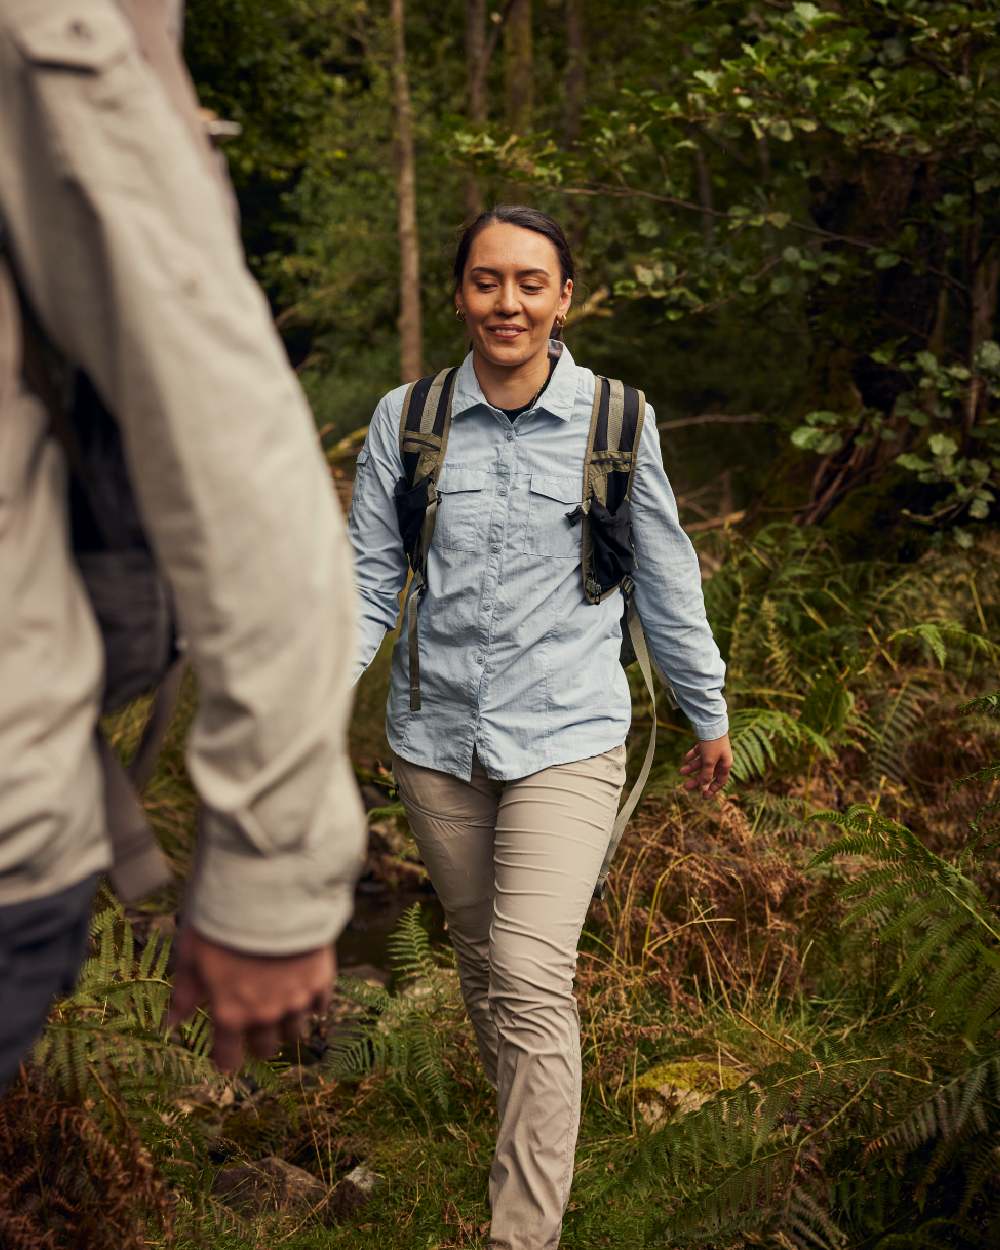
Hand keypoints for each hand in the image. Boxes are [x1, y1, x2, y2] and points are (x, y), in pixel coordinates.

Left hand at [166, 925, 334, 1071]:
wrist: (271, 893)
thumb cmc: (223, 920)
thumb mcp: (192, 954)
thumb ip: (186, 992)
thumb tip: (170, 1024)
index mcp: (230, 1012)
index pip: (229, 1055)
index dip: (227, 1060)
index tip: (227, 1059)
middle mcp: (265, 1014)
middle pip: (266, 1048)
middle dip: (259, 1042)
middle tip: (255, 1026)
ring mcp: (297, 998)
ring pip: (295, 1031)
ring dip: (286, 1024)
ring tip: (282, 1007)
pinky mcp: (322, 979)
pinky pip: (321, 1006)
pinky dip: (313, 1004)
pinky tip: (306, 991)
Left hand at [679, 733, 732, 797]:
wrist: (711, 722)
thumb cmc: (713, 742)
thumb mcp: (709, 761)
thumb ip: (706, 773)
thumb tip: (703, 785)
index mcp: (725, 764)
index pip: (721, 780)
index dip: (713, 789)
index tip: (703, 796)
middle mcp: (720, 758)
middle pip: (708, 773)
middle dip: (697, 780)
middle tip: (686, 787)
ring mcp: (713, 750)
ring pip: (702, 763)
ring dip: (692, 768)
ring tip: (681, 771)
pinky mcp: (706, 743)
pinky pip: (699, 753)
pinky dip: (692, 756)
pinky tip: (685, 759)